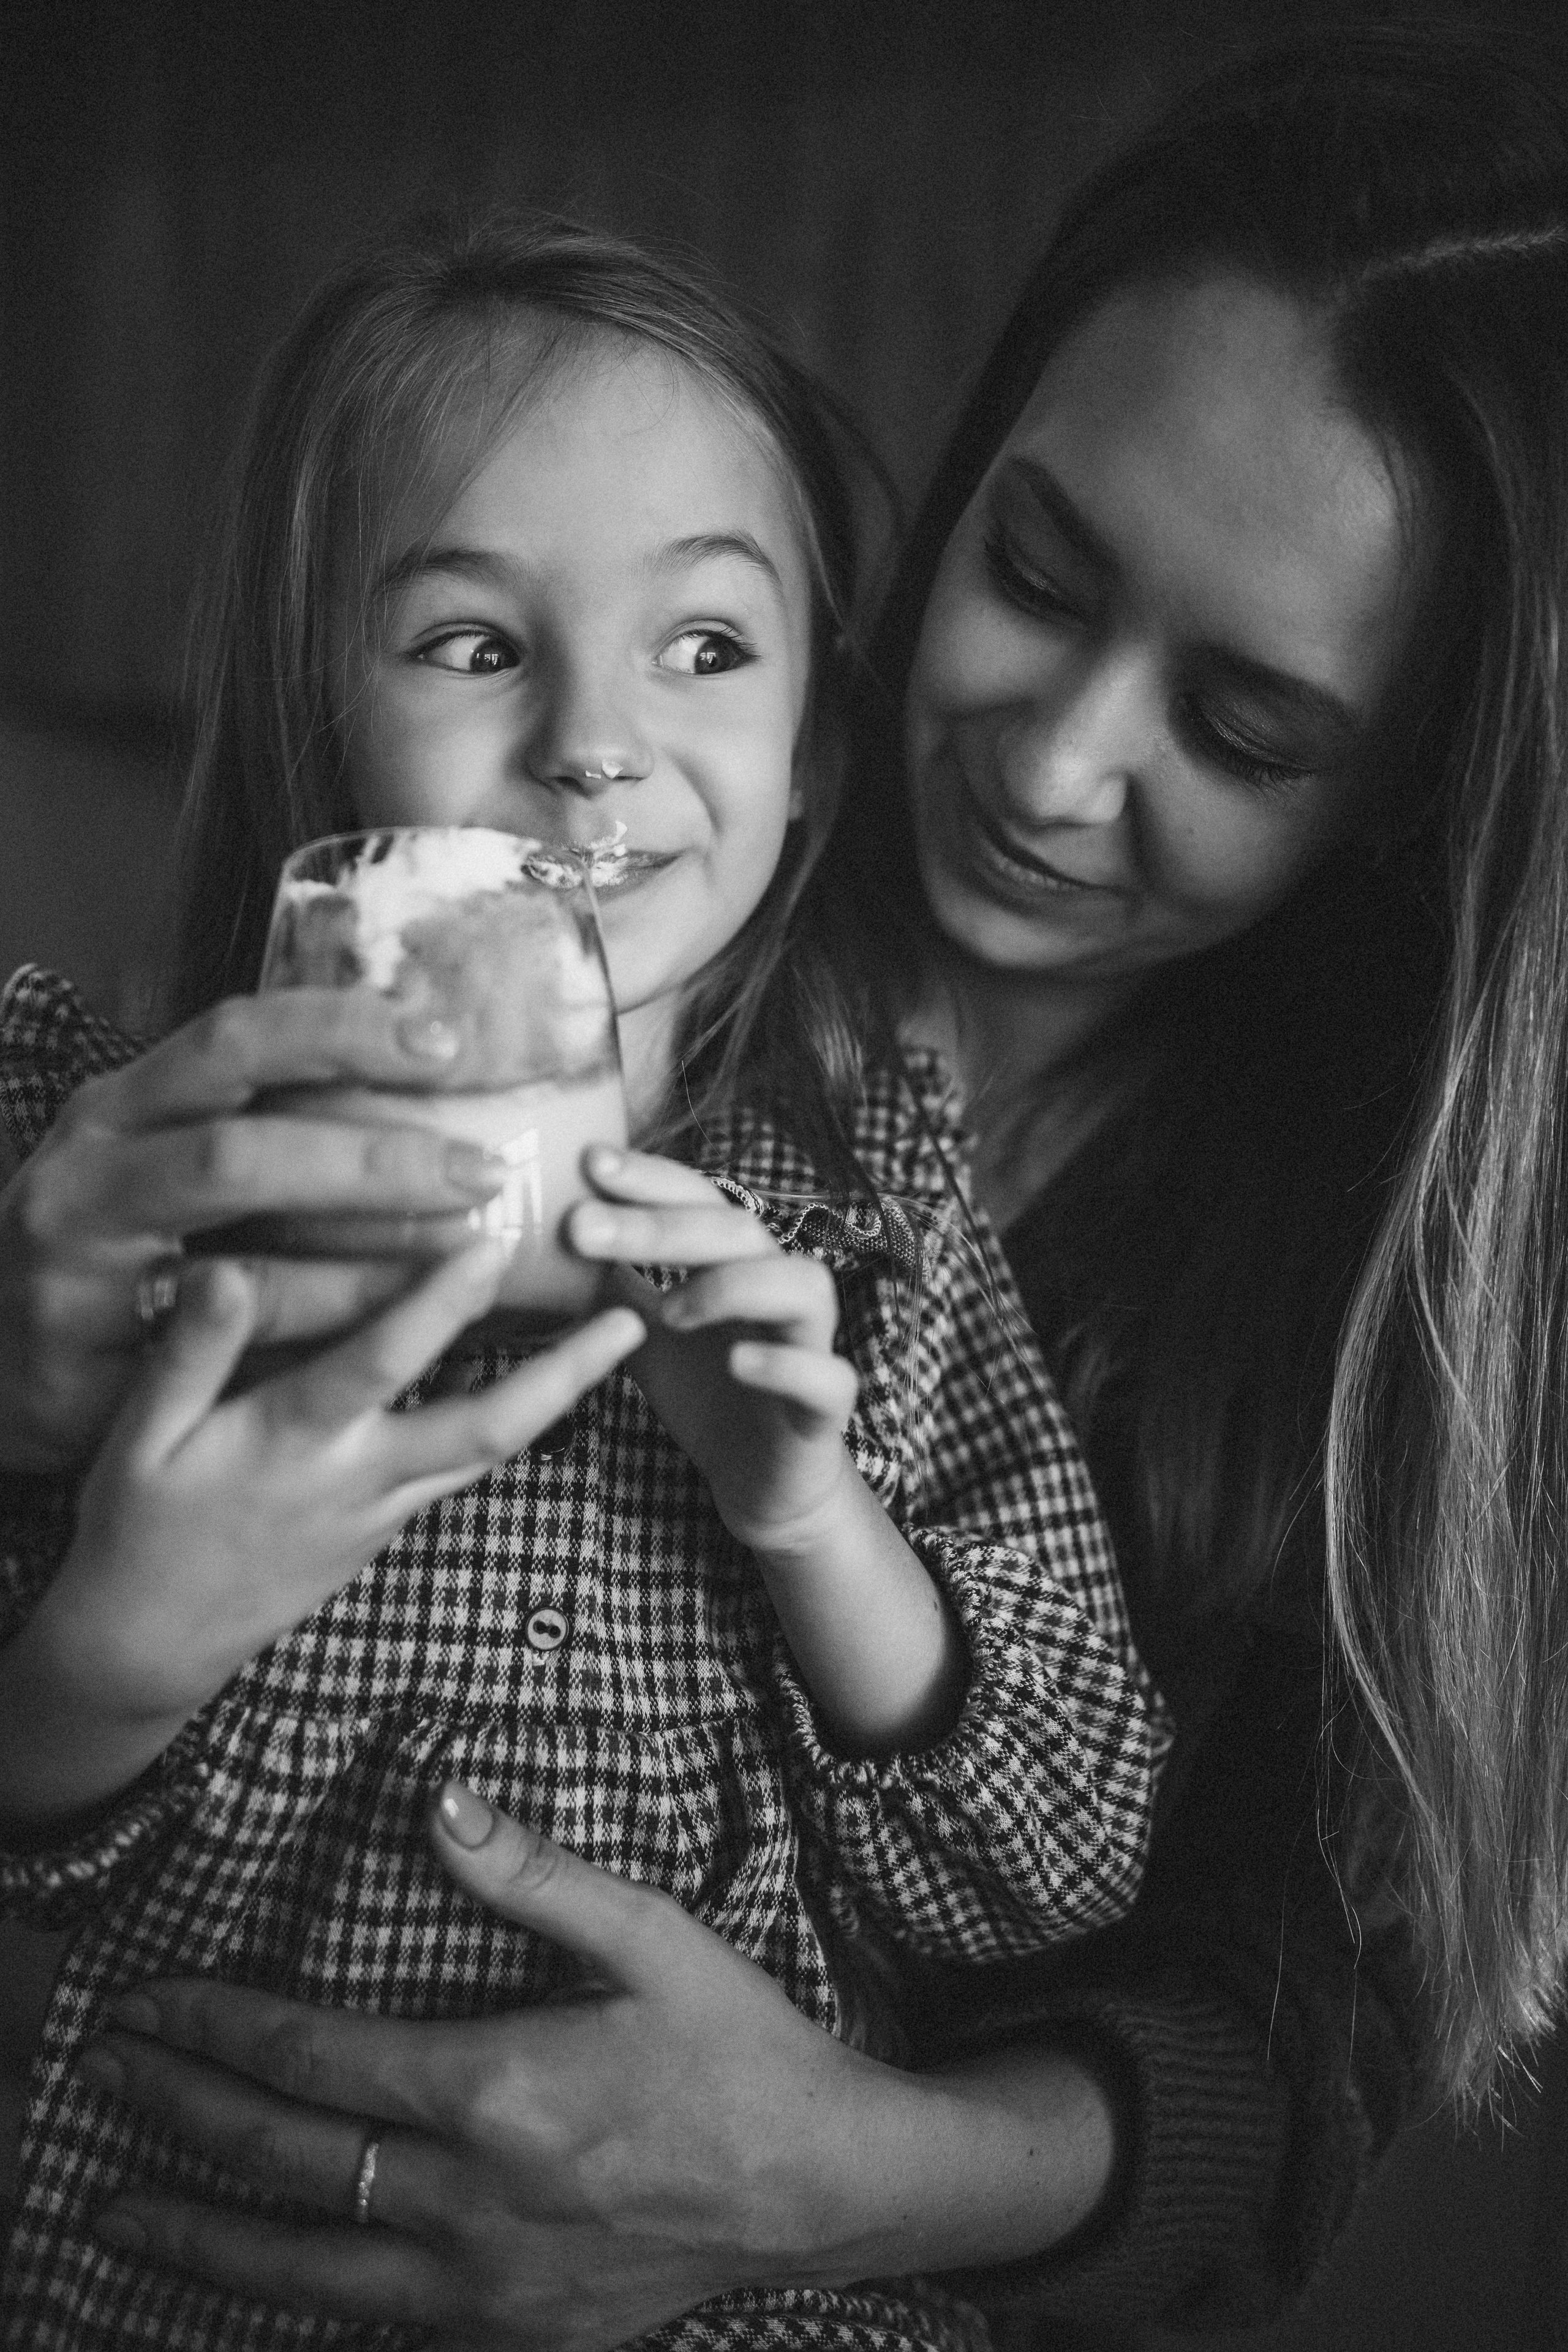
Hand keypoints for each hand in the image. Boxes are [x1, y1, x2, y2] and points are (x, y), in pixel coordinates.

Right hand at [0, 988, 509, 1471]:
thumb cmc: (103, 1238)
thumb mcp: (149, 1150)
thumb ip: (252, 1112)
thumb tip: (415, 1060)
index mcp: (112, 1110)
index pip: (232, 1041)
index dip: (341, 1033)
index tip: (445, 1039)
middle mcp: (86, 1186)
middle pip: (241, 1157)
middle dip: (373, 1162)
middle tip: (480, 1170)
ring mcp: (82, 1288)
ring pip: (247, 1276)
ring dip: (372, 1268)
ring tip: (470, 1256)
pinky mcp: (98, 1379)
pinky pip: (238, 1370)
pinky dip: (323, 1349)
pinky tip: (406, 1339)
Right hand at [0, 1255, 644, 1824]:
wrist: (152, 1644)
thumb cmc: (139, 1527)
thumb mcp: (140, 1439)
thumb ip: (191, 1352)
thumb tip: (225, 1267)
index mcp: (296, 1443)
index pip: (380, 1363)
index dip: (437, 1305)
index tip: (492, 1243)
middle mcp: (361, 1477)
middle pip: (488, 1427)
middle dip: (567, 1373)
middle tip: (637, 1316)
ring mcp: (386, 1506)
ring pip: (493, 1448)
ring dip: (561, 1393)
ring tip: (621, 1334)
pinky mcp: (390, 1522)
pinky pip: (463, 1460)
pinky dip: (512, 1416)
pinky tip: (544, 1370)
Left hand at [73, 1790, 1115, 2348]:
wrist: (824, 2187)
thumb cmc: (739, 2050)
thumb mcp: (651, 1937)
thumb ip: (533, 1873)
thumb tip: (439, 1800)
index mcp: (499, 2090)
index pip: (313, 2056)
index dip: (217, 2027)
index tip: (148, 2004)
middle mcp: (473, 2200)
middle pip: (283, 2158)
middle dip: (179, 2112)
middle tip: (101, 2079)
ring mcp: (486, 2284)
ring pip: (300, 2271)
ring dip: (198, 2236)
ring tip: (113, 2213)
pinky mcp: (514, 2334)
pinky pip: (372, 2325)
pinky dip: (293, 2300)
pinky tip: (255, 2280)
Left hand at [567, 1147, 859, 1553]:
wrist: (759, 1481)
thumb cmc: (706, 1394)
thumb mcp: (642, 1335)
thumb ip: (609, 1289)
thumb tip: (546, 1240)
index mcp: (736, 1263)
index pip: (701, 1198)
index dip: (651, 1179)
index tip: (588, 1162)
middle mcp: (781, 1289)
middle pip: (739, 1232)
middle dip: (661, 1226)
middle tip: (582, 1228)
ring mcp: (811, 1344)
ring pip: (804, 1285)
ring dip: (733, 1286)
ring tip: (669, 1309)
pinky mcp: (826, 1408)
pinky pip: (828, 1377)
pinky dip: (786, 1364)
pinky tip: (740, 1362)